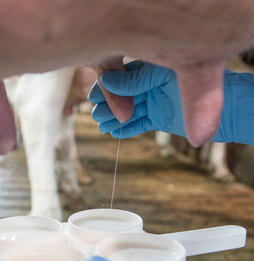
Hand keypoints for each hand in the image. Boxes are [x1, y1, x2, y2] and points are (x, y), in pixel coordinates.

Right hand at [89, 61, 253, 145]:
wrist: (226, 109)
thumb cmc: (201, 83)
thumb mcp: (163, 77)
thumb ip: (138, 79)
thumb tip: (108, 81)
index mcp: (151, 69)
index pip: (122, 77)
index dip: (106, 86)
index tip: (92, 95)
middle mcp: (151, 86)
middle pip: (123, 96)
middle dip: (108, 104)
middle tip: (94, 113)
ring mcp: (155, 102)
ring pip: (130, 112)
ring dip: (115, 119)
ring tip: (100, 125)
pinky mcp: (160, 119)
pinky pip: (140, 125)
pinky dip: (128, 130)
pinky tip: (115, 133)